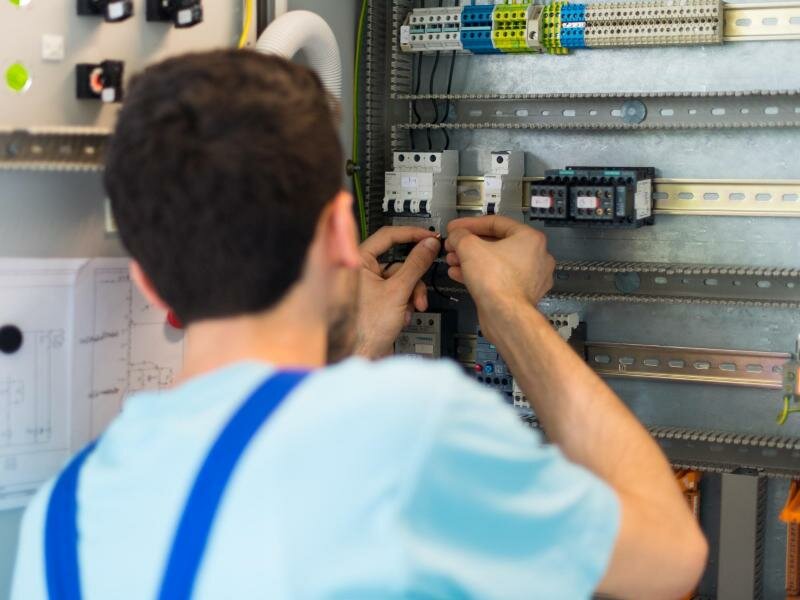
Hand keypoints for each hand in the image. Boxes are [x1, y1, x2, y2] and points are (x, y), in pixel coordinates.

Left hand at [355, 227, 440, 358]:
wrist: (359, 356)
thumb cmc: (364, 328)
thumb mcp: (397, 291)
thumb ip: (416, 265)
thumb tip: (429, 245)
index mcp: (358, 260)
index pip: (388, 235)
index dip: (412, 235)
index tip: (430, 237)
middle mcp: (361, 271)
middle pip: (399, 262)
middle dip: (414, 278)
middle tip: (423, 284)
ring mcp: (368, 287)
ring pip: (401, 280)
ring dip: (411, 294)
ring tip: (412, 309)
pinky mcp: (375, 301)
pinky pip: (396, 293)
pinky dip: (404, 303)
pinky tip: (402, 317)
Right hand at [445, 216, 554, 339]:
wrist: (505, 315)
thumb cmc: (497, 282)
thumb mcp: (469, 247)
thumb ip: (460, 235)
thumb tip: (456, 235)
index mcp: (530, 238)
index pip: (496, 223)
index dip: (470, 224)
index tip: (457, 228)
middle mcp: (535, 257)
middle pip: (496, 243)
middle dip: (470, 244)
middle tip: (454, 245)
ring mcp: (530, 277)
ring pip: (496, 262)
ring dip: (472, 260)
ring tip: (454, 260)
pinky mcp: (521, 294)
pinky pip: (498, 278)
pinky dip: (480, 274)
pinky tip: (460, 274)